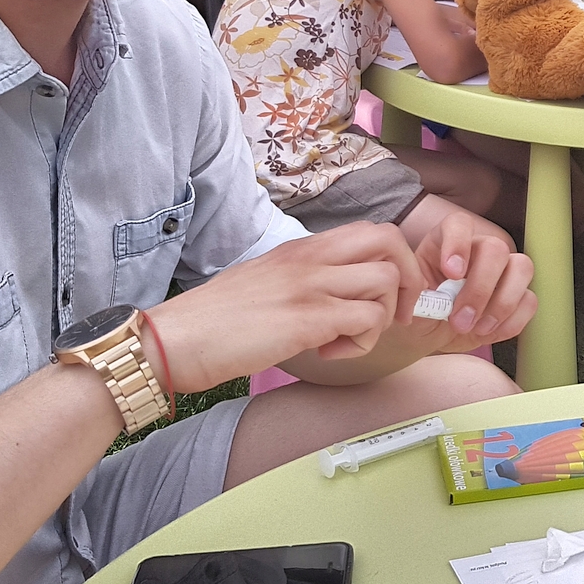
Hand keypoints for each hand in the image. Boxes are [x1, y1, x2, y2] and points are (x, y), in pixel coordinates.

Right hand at [148, 222, 424, 393]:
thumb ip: (305, 279)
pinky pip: (367, 321)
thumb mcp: (268, 281)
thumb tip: (339, 296)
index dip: (395, 264)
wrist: (176, 339)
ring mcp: (310, 285)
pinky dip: (359, 344)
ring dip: (380, 319)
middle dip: (408, 280)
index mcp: (302, 247)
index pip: (373, 231)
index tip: (386, 299)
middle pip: (390, 240)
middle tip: (392, 316)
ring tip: (345, 339)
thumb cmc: (216, 319)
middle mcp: (311, 257)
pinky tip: (328, 352)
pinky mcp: (307, 318)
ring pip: (385, 282)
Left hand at [407, 211, 535, 347]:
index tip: (452, 274)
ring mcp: (503, 270)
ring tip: (477, 328)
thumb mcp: (406, 302)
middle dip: (480, 288)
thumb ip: (415, 295)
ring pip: (522, 267)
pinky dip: (511, 321)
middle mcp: (478, 250)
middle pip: (496, 248)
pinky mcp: (518, 295)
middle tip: (460, 320)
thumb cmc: (417, 312)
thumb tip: (432, 298)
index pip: (459, 224)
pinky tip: (488, 332)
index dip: (459, 244)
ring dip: (501, 303)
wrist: (429, 333)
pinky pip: (529, 300)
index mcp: (445, 242)